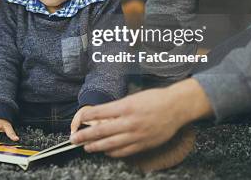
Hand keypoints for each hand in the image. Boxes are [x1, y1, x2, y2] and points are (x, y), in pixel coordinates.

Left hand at [69, 79, 211, 157]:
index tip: (78, 120)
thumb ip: (117, 108)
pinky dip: (112, 152)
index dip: (86, 118)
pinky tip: (106, 151)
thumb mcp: (133, 98)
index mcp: (126, 106)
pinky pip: (124, 151)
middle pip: (101, 131)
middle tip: (74, 139)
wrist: (176, 107)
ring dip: (95, 147)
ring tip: (86, 147)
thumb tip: (100, 116)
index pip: (99, 113)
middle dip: (84, 136)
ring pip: (110, 144)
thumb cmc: (154, 99)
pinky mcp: (143, 144)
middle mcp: (129, 121)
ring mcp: (136, 134)